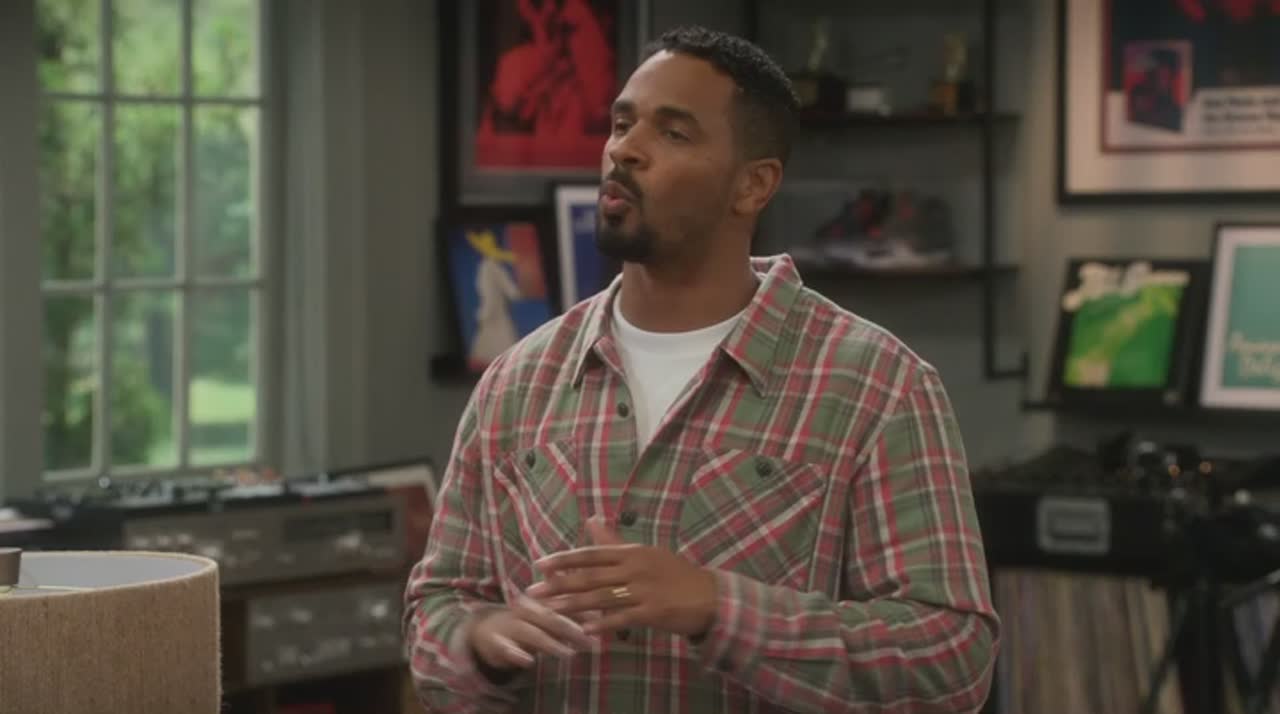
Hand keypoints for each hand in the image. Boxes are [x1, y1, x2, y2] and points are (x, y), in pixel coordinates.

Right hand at [467, 592, 596, 670]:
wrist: (486, 628)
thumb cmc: (527, 620)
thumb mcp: (547, 611)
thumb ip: (572, 610)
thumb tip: (602, 611)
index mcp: (539, 599)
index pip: (563, 603)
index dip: (583, 612)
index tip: (602, 622)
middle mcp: (525, 609)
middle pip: (550, 617)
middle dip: (571, 629)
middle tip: (591, 642)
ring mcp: (509, 625)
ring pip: (530, 633)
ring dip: (550, 643)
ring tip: (568, 654)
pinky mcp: (496, 642)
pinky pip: (505, 648)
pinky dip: (515, 654)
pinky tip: (528, 662)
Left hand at [525, 516, 718, 637]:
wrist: (710, 596)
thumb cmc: (675, 574)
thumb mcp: (646, 553)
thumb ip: (615, 542)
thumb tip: (592, 520)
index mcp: (632, 552)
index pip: (592, 554)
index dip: (565, 559)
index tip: (540, 565)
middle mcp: (635, 568)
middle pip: (591, 576)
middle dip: (560, 584)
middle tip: (534, 591)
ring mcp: (644, 590)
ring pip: (602, 597)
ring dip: (574, 605)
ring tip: (551, 610)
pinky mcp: (653, 611)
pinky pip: (622, 618)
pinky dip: (603, 623)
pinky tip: (585, 630)